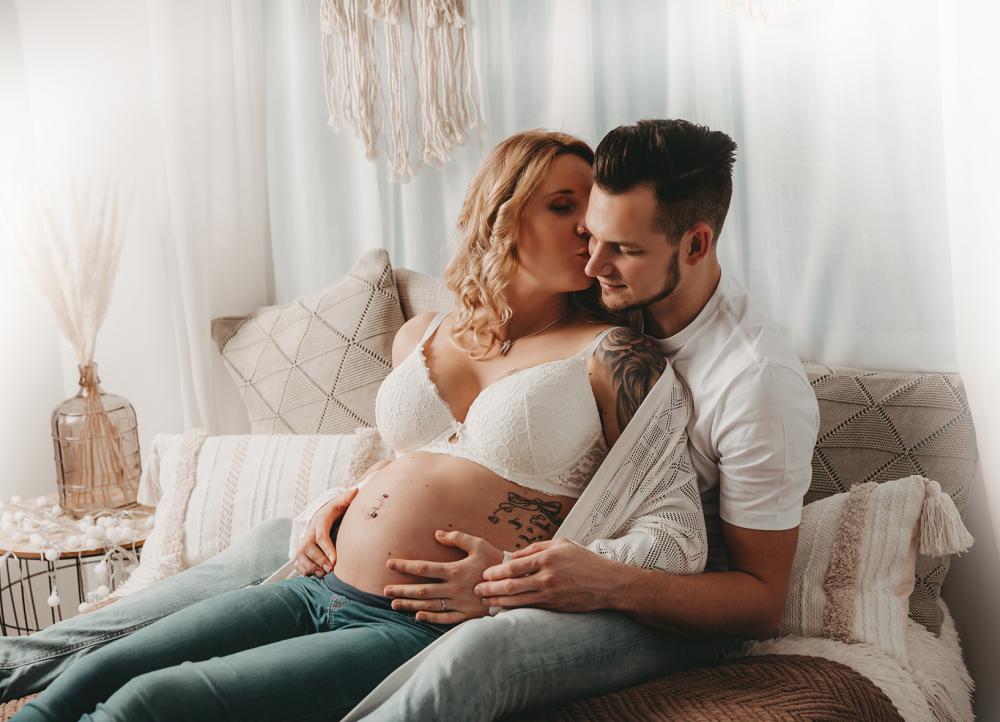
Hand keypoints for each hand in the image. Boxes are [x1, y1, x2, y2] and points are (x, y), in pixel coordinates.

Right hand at [293, 487, 358, 576]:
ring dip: (311, 567)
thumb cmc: (335, 511)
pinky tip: (316, 574)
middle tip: (331, 569)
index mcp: (320, 521)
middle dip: (319, 560)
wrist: (322, 515)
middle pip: (308, 547)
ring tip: (325, 574)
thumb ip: (348, 499)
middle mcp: (308, 532)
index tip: (335, 560)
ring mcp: (303, 542)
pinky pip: (297, 563)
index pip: (321, 535)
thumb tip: (356, 490)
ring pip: (300, 556)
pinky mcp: (301, 551)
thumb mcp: (341, 503)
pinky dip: (305, 570)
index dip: (327, 548)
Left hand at [383, 530, 503, 624]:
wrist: (514, 583)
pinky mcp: (466, 614)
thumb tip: (437, 534)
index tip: (389, 564)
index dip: (405, 566)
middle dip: (401, 590)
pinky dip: (431, 618)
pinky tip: (418, 616)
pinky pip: (445, 618)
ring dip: (410, 605)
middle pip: (421, 590)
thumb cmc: (494, 560)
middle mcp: (453, 588)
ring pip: (429, 605)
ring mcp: (459, 603)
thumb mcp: (478, 544)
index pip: (423, 568)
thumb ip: (457, 538)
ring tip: (394, 604)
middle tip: (385, 590)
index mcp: (454, 570)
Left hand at [475, 538, 616, 612]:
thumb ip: (536, 548)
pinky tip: (503, 608)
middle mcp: (547, 576)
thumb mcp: (561, 544)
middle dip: (490, 588)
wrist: (608, 583)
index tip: (484, 573)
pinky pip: (529, 608)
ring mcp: (550, 594)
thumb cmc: (584, 560)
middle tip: (477, 589)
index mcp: (547, 557)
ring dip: (497, 601)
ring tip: (484, 601)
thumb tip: (513, 555)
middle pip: (511, 584)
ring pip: (517, 599)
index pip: (513, 565)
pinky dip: (513, 608)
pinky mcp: (554, 606)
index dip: (495, 571)